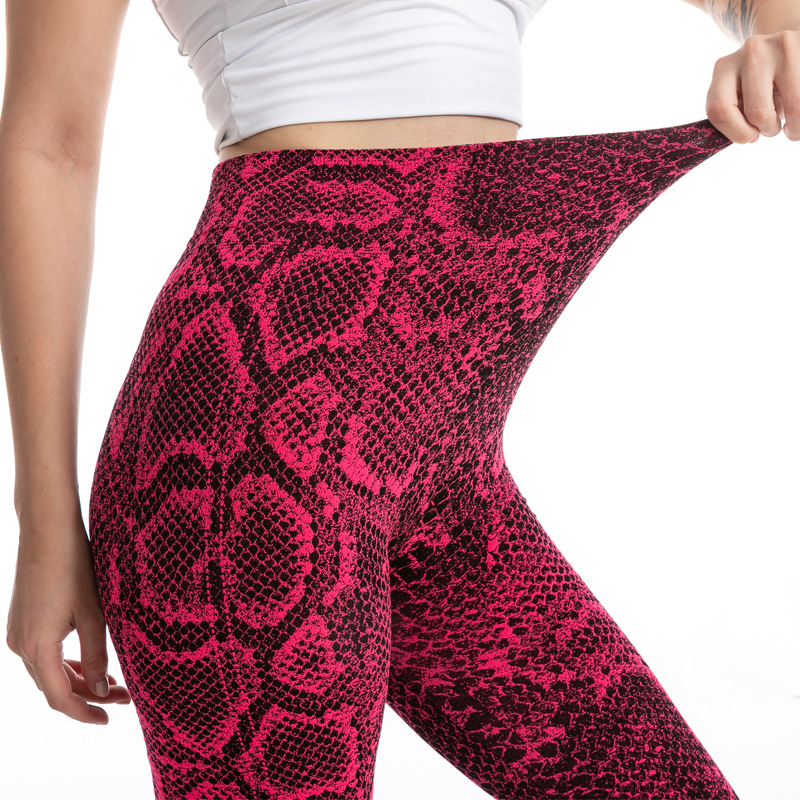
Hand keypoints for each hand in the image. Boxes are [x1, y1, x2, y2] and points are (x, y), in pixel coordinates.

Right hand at [5, 507, 131, 723]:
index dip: (84, 713)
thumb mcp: (93, 614)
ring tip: (114, 683)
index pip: (60, 698)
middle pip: (54, 687)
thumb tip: (104, 691)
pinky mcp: (23, 621)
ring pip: (48, 671)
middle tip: (124, 698)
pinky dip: (66, 663)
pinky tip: (92, 662)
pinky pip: (43, 655)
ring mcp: (18, 633)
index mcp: (37, 648)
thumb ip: (98, 655)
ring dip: (79, 680)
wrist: (47, 531)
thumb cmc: (74, 569)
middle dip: (88, 696)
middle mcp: (20, 646)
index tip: (108, 720)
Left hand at [706, 28, 799, 142]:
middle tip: (772, 127)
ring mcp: (780, 47)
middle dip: (767, 129)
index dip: (737, 133)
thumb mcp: (741, 94)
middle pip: (758, 113)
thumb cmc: (758, 81)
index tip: (751, 136)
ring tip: (792, 124)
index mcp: (724, 69)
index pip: (719, 111)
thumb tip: (751, 136)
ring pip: (794, 106)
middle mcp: (750, 53)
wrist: (781, 46)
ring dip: (794, 125)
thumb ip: (737, 114)